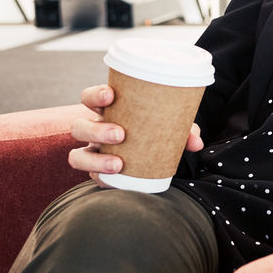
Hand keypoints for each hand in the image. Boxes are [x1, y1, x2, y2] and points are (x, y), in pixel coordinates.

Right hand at [68, 84, 203, 187]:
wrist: (154, 160)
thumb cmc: (158, 133)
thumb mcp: (172, 128)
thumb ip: (184, 131)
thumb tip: (196, 143)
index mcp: (110, 111)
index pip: (90, 98)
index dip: (95, 95)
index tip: (110, 94)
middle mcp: (96, 131)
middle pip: (79, 126)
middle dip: (96, 129)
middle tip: (120, 134)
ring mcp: (93, 153)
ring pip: (77, 155)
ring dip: (94, 160)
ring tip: (118, 164)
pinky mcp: (96, 173)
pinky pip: (88, 177)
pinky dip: (100, 177)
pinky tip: (115, 178)